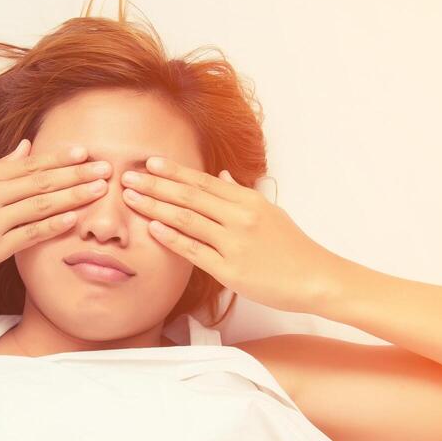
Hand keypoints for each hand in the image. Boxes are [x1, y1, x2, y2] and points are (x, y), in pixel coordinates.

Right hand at [0, 139, 111, 280]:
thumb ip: (2, 167)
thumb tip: (28, 145)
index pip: (29, 164)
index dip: (59, 158)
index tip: (86, 151)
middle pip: (40, 181)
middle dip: (76, 173)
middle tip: (107, 167)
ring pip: (39, 205)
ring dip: (73, 196)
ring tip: (100, 189)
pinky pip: (29, 235)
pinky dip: (53, 225)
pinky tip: (75, 219)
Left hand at [119, 156, 334, 313]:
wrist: (314, 278)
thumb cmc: (292, 247)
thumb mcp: (269, 212)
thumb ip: (240, 195)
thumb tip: (221, 177)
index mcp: (248, 201)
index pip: (203, 181)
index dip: (174, 171)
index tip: (150, 162)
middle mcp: (240, 217)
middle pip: (189, 195)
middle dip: (155, 185)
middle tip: (127, 176)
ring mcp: (234, 243)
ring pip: (187, 219)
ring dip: (155, 207)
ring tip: (131, 198)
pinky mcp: (230, 270)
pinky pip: (194, 251)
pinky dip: (171, 237)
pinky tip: (153, 227)